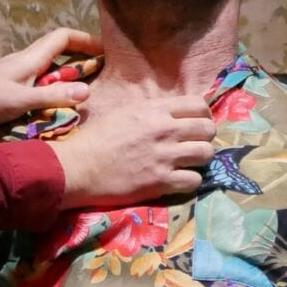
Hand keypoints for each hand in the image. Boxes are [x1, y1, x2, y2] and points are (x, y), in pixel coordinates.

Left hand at [0, 28, 101, 132]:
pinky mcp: (7, 88)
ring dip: (68, 78)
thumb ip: (53, 97)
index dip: (87, 40)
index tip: (108, 51)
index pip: (63, 36)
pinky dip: (52, 91)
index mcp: (30, 58)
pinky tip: (55, 108)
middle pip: (59, 52)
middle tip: (103, 76)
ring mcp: (15, 75)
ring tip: (85, 95)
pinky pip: (38, 84)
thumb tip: (89, 91)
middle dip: (82, 60)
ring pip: (49, 70)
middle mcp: (25, 62)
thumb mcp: (21, 100)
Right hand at [50, 95, 214, 208]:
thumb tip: (172, 114)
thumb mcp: (123, 112)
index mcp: (154, 109)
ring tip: (189, 163)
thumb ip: (151, 111)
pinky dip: (190, 181)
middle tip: (195, 144)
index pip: (198, 105)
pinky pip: (194, 181)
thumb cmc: (95, 138)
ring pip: (206, 153)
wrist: (78, 167)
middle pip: (208, 129)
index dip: (203, 114)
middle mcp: (164, 130)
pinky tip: (179, 180)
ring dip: (201, 159)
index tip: (197, 123)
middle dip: (205, 136)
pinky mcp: (161, 182)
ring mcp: (164, 157)